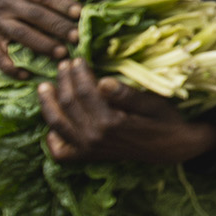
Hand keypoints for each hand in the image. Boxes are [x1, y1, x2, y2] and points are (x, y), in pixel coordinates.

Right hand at [0, 0, 81, 76]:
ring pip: (21, 34)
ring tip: (62, 54)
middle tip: (78, 38)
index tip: (80, 13)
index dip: (62, 3)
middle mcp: (7, 5)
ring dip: (43, 45)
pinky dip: (10, 67)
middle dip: (58, 27)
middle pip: (36, 16)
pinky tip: (25, 75)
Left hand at [38, 59, 215, 164]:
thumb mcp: (152, 103)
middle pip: (68, 104)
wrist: (171, 148)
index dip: (78, 73)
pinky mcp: (88, 156)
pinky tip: (54, 123)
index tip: (77, 59)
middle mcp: (95, 137)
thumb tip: (103, 82)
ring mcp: (89, 149)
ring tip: (44, 87)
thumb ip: (127, 95)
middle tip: (63, 65)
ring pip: (57, 124)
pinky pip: (61, 151)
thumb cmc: (164, 120)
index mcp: (110, 122)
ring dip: (48, 104)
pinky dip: (52, 138)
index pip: (84, 92)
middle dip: (63, 81)